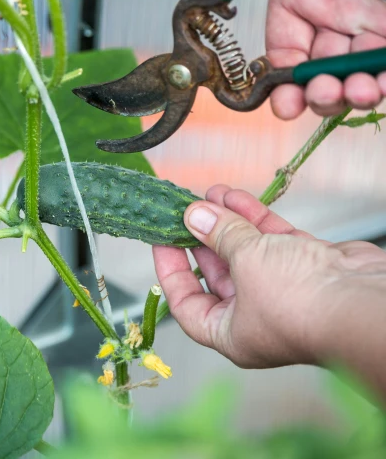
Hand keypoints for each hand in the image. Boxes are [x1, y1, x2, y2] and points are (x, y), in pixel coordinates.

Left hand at [153, 185, 385, 370]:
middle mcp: (255, 315)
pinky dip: (254, 218)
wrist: (364, 302)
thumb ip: (218, 234)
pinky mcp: (307, 266)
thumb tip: (193, 215)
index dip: (170, 271)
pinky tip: (234, 196)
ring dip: (227, 221)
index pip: (187, 304)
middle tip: (186, 208)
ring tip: (209, 193)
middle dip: (201, 236)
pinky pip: (272, 240)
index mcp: (231, 332)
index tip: (161, 239)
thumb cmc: (299, 301)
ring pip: (245, 251)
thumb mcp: (245, 262)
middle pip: (216, 273)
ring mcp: (282, 290)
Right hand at [207, 0, 385, 119]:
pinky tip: (382, 83)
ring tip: (360, 91)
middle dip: (318, 96)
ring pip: (355, 76)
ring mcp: (373, 21)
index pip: (284, 51)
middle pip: (318, 73)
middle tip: (324, 95)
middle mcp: (334, 14)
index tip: (284, 100)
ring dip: (352, 94)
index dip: (281, 81)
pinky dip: (385, 83)